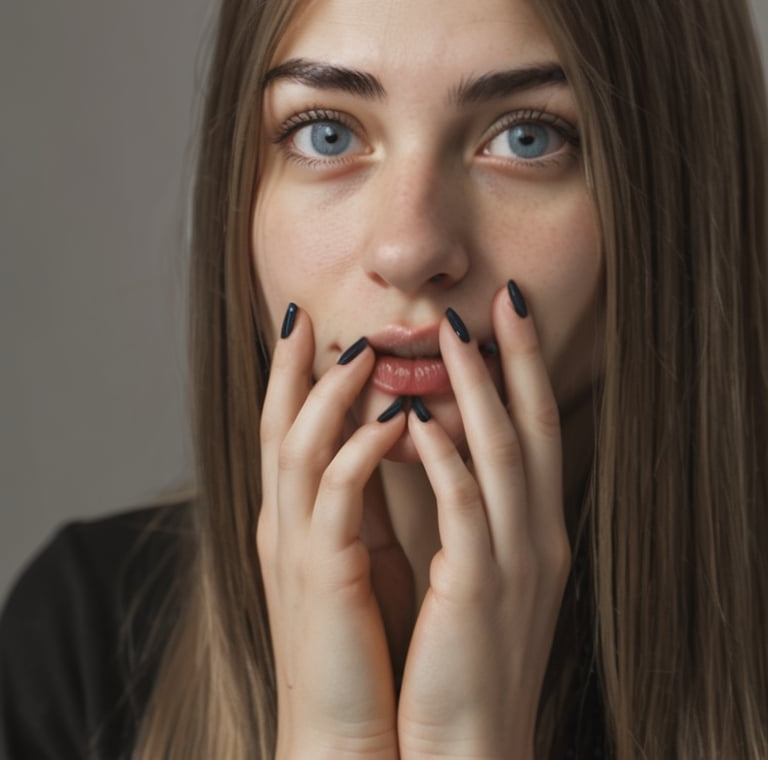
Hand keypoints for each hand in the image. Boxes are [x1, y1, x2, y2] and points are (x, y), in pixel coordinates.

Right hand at [257, 308, 405, 759]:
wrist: (346, 740)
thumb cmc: (362, 649)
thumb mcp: (362, 560)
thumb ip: (366, 500)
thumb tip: (391, 439)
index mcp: (297, 521)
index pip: (288, 429)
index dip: (293, 376)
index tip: (309, 326)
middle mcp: (286, 525)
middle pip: (277, 423)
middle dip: (290, 366)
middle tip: (306, 313)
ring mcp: (298, 548)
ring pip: (299, 446)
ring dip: (330, 393)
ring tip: (361, 349)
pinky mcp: (323, 576)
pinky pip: (337, 496)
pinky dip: (362, 449)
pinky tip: (396, 418)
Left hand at [397, 284, 570, 759]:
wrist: (469, 747)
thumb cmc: (467, 656)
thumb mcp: (482, 573)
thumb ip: (472, 510)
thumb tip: (442, 441)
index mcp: (536, 531)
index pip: (537, 430)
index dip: (527, 370)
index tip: (510, 314)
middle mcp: (537, 536)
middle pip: (533, 427)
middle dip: (519, 359)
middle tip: (505, 298)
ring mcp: (513, 561)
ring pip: (500, 454)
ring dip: (478, 389)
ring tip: (453, 334)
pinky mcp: (477, 588)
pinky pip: (463, 507)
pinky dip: (444, 456)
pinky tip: (418, 416)